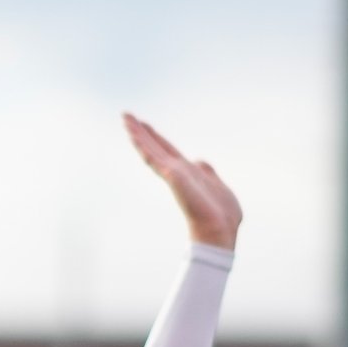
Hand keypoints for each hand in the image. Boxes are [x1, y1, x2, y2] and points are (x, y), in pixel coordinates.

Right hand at [124, 113, 241, 251]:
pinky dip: (142, 144)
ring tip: (125, 117)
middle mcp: (176, 171)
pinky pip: (153, 156)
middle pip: (155, 146)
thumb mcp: (218, 186)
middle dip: (141, 131)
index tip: (145, 125)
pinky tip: (133, 132)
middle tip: (126, 116)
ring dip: (137, 132)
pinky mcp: (172, 176)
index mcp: (187, 173)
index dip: (156, 137)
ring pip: (150, 148)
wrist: (218, 230)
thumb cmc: (222, 216)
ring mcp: (172, 173)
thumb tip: (200, 160)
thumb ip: (207, 172)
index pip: (167, 150)